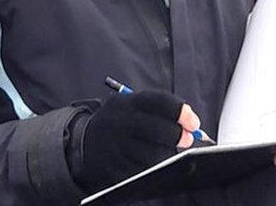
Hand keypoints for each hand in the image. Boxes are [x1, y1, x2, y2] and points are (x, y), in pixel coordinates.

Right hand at [72, 89, 200, 192]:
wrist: (81, 143)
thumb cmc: (118, 124)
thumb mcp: (131, 108)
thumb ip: (159, 113)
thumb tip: (194, 127)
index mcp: (127, 103)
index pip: (159, 101)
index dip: (180, 111)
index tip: (193, 122)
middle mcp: (120, 122)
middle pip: (159, 129)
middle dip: (178, 136)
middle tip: (186, 140)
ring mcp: (115, 147)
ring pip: (154, 156)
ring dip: (168, 156)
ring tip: (168, 154)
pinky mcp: (113, 169)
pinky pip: (142, 173)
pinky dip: (154, 170)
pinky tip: (154, 166)